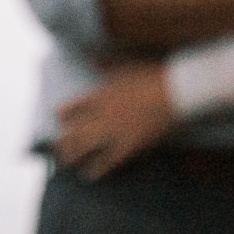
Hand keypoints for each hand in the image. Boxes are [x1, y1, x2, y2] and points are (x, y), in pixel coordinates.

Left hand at [54, 63, 175, 180]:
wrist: (176, 92)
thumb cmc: (153, 76)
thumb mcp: (125, 67)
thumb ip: (105, 64)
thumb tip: (92, 58)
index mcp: (100, 95)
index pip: (74, 106)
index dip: (63, 114)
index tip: (58, 118)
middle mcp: (102, 114)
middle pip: (75, 130)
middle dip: (64, 141)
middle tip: (57, 147)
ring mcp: (114, 131)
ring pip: (85, 147)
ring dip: (73, 156)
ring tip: (65, 162)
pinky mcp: (130, 145)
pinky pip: (108, 161)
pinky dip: (97, 169)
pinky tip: (89, 176)